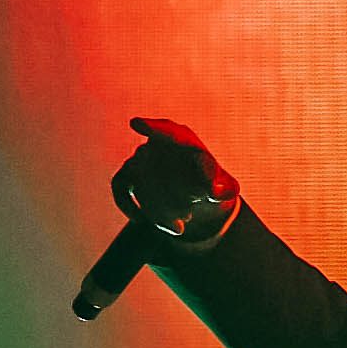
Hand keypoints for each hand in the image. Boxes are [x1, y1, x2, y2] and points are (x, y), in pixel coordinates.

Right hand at [108, 116, 238, 247]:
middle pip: (155, 165)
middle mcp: (159, 144)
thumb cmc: (213, 186)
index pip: (168, 131)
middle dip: (173, 197)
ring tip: (181, 224)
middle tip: (189, 216)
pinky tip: (140, 220)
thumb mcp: (226, 188)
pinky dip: (128, 204)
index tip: (135, 123)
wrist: (198, 197)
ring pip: (139, 180)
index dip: (152, 128)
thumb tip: (213, 190)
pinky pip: (120, 186)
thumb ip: (226, 189)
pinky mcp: (129, 175)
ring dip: (158, 208)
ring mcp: (141, 158)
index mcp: (183, 138)